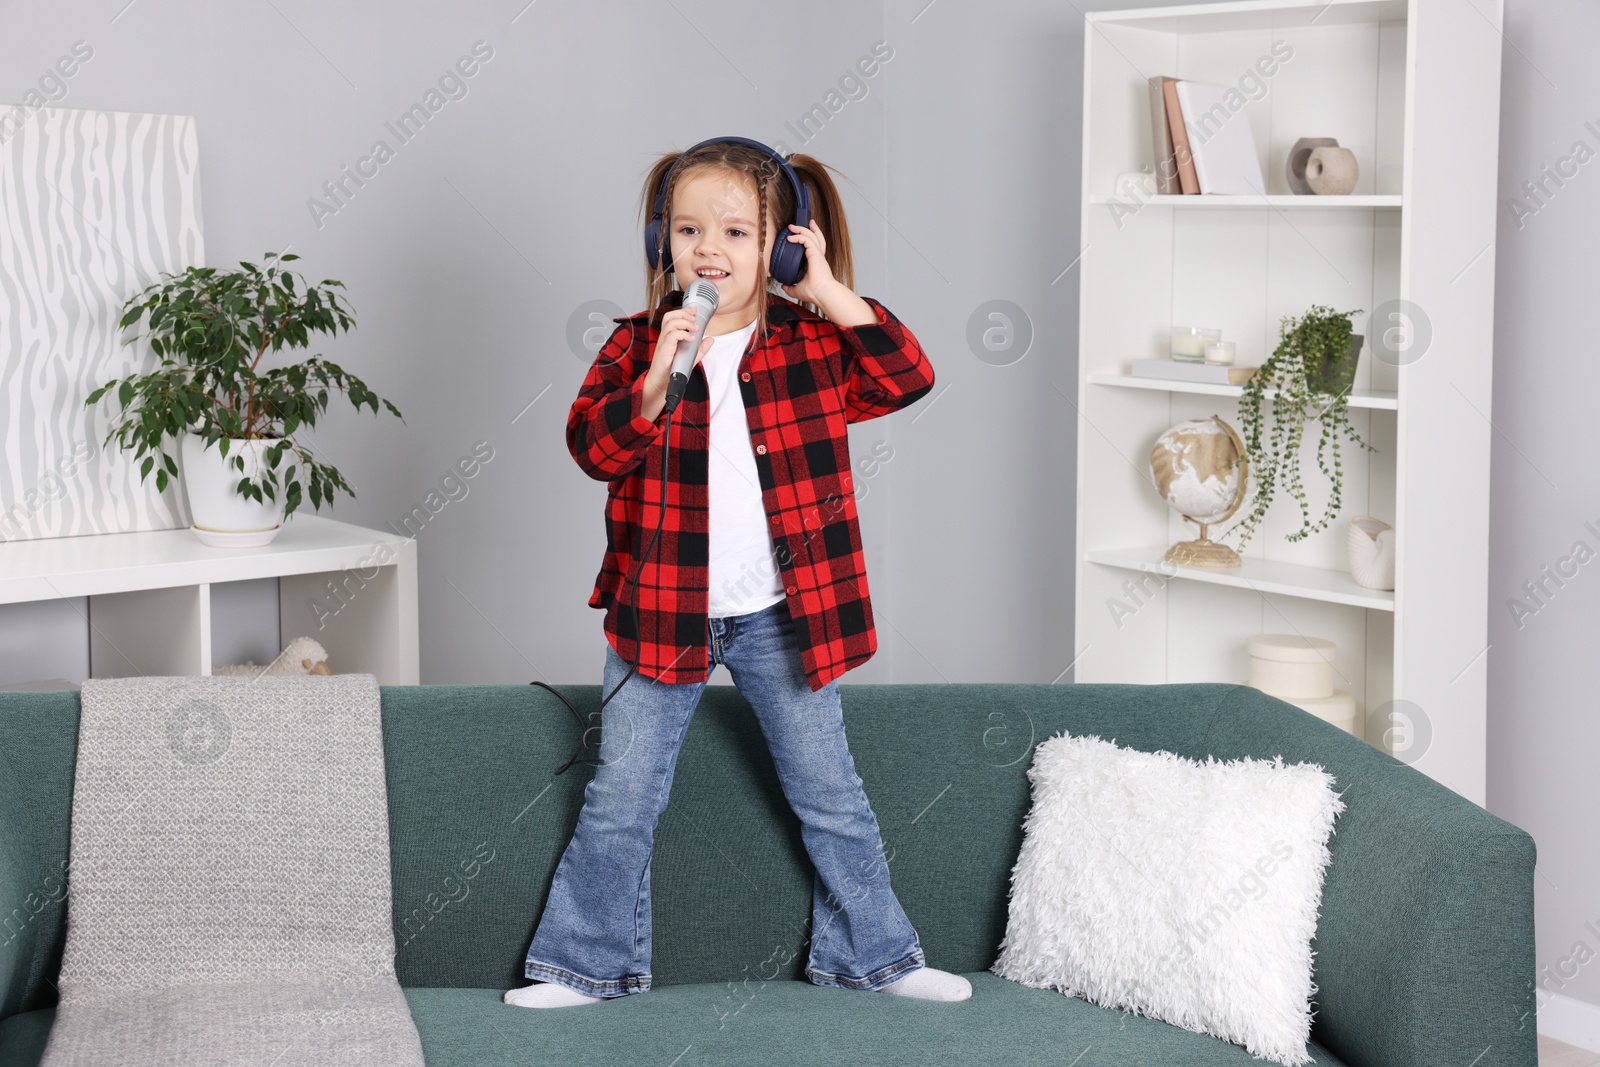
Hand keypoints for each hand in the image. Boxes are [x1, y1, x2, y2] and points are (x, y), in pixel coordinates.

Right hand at [641, 306, 712, 420]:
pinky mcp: (664, 349)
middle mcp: (665, 337)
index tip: (694, 310)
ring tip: (695, 328)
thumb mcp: (692, 357)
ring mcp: (663, 342)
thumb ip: (701, 348)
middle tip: (694, 318)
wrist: (662, 382)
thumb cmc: (673, 369)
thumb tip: (710, 339)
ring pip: (671, 323)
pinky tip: (691, 339)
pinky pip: (672, 336)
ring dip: (685, 323)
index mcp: (669, 336)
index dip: (684, 311)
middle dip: (683, 313)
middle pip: (669, 316)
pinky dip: (683, 334)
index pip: (673, 316)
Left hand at [779, 219, 842, 306]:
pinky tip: (790, 237)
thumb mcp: (797, 289)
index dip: (808, 239)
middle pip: (816, 237)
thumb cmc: (814, 293)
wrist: (821, 293)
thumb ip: (790, 287)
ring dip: (801, 229)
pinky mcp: (816, 253)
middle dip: (809, 228)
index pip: (814, 246)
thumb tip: (783, 286)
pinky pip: (807, 240)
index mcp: (816, 263)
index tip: (799, 235)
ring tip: (791, 226)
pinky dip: (799, 236)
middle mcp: (818, 257)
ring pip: (811, 235)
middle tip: (798, 224)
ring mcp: (818, 254)